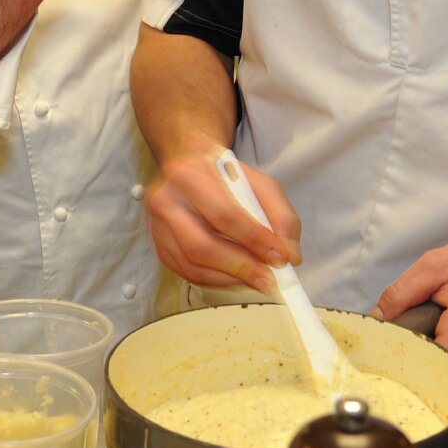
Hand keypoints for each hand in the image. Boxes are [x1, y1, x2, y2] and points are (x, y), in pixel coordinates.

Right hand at [142, 146, 301, 293]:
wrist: (187, 167)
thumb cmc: (223, 176)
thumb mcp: (260, 183)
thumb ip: (281, 216)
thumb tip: (290, 255)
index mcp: (190, 176)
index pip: (224, 215)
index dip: (254, 240)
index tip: (279, 258)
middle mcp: (166, 201)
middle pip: (200, 246)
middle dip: (240, 267)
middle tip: (268, 279)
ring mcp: (157, 226)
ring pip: (192, 265)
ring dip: (230, 279)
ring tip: (256, 280)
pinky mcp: (159, 246)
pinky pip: (187, 273)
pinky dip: (216, 281)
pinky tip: (236, 277)